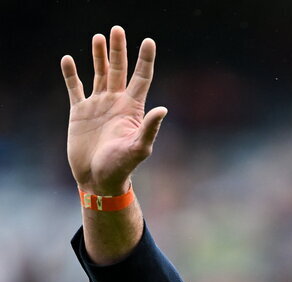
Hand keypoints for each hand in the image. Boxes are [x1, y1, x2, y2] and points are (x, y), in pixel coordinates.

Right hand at [61, 25, 166, 194]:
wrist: (98, 181)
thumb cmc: (121, 168)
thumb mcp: (138, 148)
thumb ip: (149, 128)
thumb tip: (163, 109)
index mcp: (131, 109)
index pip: (141, 78)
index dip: (145, 60)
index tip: (149, 41)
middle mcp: (115, 103)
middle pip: (119, 70)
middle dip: (118, 50)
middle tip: (117, 30)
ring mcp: (97, 106)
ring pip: (98, 74)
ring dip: (99, 56)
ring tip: (98, 37)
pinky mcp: (79, 113)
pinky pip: (75, 88)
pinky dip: (71, 74)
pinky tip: (68, 60)